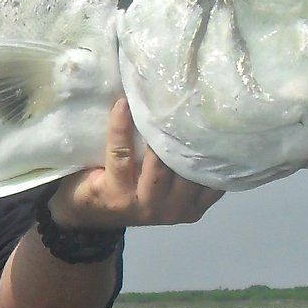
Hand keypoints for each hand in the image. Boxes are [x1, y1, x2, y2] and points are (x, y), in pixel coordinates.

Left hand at [45, 98, 222, 230]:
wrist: (88, 210)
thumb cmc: (136, 186)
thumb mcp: (171, 181)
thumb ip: (190, 162)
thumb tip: (209, 114)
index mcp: (193, 205)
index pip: (214, 176)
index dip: (217, 144)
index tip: (219, 112)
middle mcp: (174, 209)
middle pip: (190, 168)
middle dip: (189, 133)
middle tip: (189, 96)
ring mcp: (145, 204)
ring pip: (160, 165)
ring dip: (159, 131)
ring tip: (159, 100)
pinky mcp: (116, 194)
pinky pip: (122, 154)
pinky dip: (122, 127)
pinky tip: (123, 105)